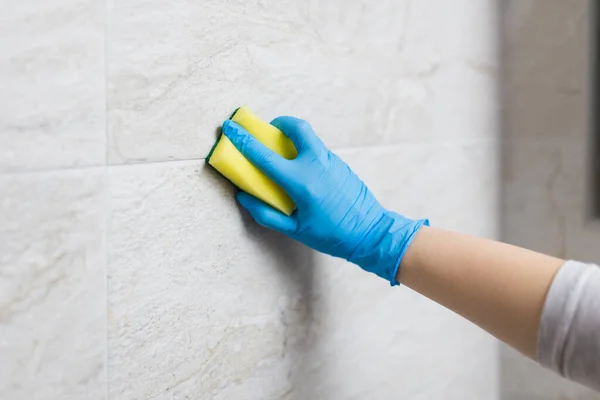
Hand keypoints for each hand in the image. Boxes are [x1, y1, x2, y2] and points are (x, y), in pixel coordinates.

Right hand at [222, 117, 427, 284]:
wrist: (371, 232)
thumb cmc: (331, 235)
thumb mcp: (294, 230)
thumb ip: (265, 214)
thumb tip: (244, 197)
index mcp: (300, 181)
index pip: (264, 155)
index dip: (243, 140)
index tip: (229, 127)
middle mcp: (316, 164)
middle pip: (295, 126)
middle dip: (279, 122)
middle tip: (269, 131)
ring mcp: (331, 161)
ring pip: (309, 136)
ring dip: (293, 136)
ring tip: (284, 153)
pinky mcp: (340, 163)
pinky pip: (318, 149)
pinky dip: (305, 151)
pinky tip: (304, 171)